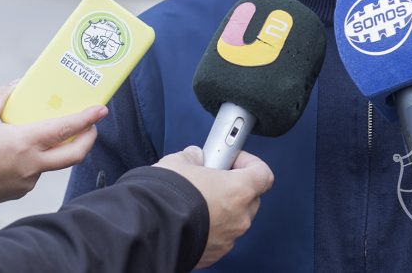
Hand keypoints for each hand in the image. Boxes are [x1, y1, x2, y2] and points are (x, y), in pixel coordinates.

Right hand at [0, 85, 107, 212]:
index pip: (66, 129)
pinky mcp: (20, 192)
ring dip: (59, 148)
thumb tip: (21, 84)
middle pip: (75, 155)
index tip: (102, 109)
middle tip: (91, 125)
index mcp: (24, 143)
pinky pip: (36, 172)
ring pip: (54, 163)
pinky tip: (21, 150)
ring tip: (49, 131)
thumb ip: (3, 96)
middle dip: (89, 138)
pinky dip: (37, 159)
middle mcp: (32, 165)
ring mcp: (27, 181)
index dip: (88, 119)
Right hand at [155, 146, 273, 268]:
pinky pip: (220, 237)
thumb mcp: (180, 162)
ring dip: (223, 209)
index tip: (233, 159)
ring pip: (235, 219)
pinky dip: (212, 228)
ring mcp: (229, 239)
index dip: (250, 163)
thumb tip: (195, 157)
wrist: (147, 229)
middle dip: (235, 187)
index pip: (263, 173)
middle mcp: (240, 217)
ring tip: (199, 201)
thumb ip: (194, 157)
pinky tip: (193, 220)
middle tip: (215, 179)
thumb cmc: (168, 195)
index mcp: (239, 191)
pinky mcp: (214, 254)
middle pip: (251, 197)